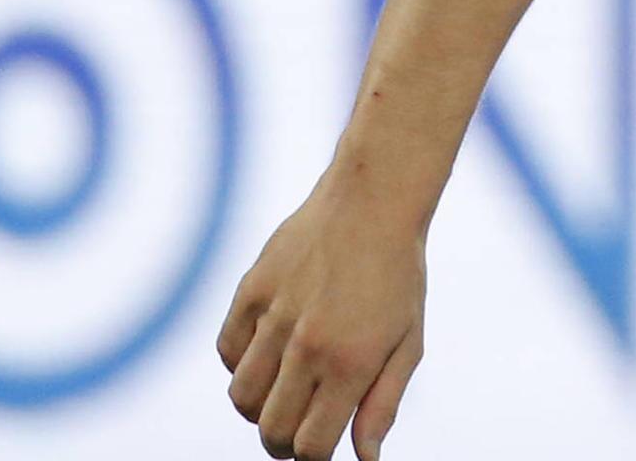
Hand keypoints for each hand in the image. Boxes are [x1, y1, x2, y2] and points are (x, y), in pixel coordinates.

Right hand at [219, 176, 427, 460]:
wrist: (374, 200)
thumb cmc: (398, 275)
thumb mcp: (408, 342)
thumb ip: (383, 404)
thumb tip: (366, 459)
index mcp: (351, 362)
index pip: (311, 446)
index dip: (314, 458)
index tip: (321, 448)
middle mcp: (307, 344)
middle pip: (272, 430)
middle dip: (284, 444)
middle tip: (301, 431)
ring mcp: (274, 317)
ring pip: (243, 397)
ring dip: (260, 408)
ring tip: (285, 393)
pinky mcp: (250, 291)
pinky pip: (227, 352)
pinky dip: (241, 366)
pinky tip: (268, 355)